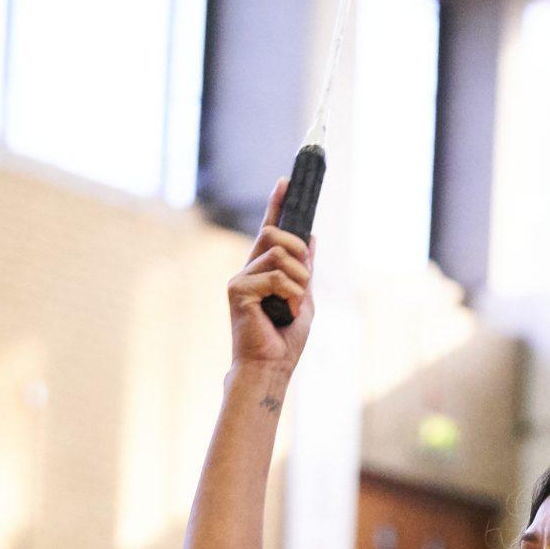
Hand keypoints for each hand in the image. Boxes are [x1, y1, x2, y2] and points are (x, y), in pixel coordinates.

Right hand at [228, 179, 314, 371]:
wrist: (270, 367)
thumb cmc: (284, 340)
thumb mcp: (304, 298)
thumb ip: (305, 270)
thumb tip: (312, 239)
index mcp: (263, 270)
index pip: (269, 229)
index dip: (276, 204)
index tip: (285, 181)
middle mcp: (248, 269)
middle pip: (273, 233)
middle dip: (298, 249)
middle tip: (305, 278)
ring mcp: (240, 278)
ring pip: (279, 254)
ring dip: (298, 280)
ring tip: (294, 305)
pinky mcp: (237, 290)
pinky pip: (276, 277)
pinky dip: (292, 295)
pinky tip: (286, 313)